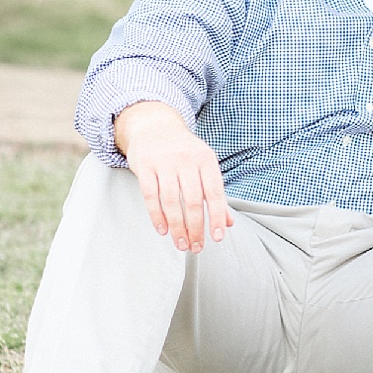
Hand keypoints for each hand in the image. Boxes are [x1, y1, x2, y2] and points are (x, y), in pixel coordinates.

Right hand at [116, 102, 230, 252]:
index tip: (217, 237)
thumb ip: (215, 193)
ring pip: (172, 201)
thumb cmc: (183, 150)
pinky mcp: (145, 165)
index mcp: (206, 159)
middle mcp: (186, 159)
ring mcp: (164, 161)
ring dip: (177, 227)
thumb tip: (228, 222)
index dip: (217, 217)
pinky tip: (162, 229)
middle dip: (195, 228)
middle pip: (193, 201)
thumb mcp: (203, 165)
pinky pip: (151, 195)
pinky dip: (157, 215)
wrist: (155, 126)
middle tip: (195, 247)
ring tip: (181, 243)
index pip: (215, 193)